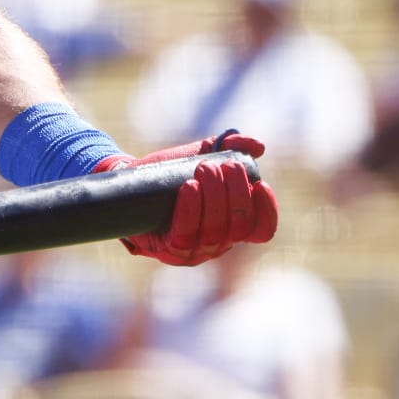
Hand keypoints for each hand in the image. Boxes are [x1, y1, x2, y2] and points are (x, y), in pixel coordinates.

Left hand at [93, 131, 278, 266]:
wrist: (131, 179)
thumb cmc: (171, 172)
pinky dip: (190, 211)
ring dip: (214, 198)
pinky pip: (185, 236)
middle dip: (235, 193)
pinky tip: (189, 188)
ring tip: (204, 169)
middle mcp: (218, 243)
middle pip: (238, 226)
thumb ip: (230, 146)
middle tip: (223, 165)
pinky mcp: (169, 251)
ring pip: (214, 231)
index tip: (260, 184)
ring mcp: (194, 251)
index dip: (267, 210)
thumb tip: (257, 146)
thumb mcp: (202, 154)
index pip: (261, 230)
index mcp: (232, 225)